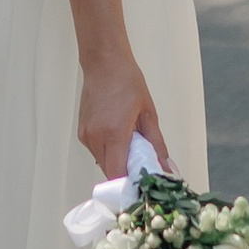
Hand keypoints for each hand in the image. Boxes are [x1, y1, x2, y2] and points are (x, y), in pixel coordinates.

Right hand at [79, 54, 167, 184]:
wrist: (105, 64)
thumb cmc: (128, 83)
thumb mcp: (148, 114)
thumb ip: (156, 144)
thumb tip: (166, 167)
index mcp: (114, 133)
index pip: (117, 173)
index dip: (129, 182)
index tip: (142, 184)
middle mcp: (96, 137)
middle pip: (109, 171)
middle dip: (125, 173)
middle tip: (141, 165)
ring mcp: (87, 135)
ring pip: (102, 162)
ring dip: (116, 162)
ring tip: (130, 146)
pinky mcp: (82, 133)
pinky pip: (96, 151)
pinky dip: (108, 151)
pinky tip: (117, 136)